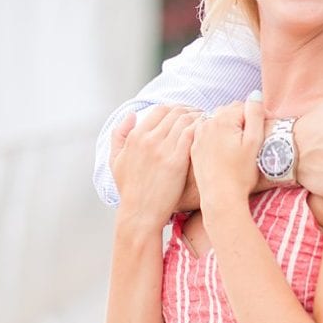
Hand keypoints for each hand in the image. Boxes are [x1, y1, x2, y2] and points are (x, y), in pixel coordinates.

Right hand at [112, 105, 199, 232]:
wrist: (140, 214)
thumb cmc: (129, 191)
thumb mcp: (115, 161)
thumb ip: (119, 135)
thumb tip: (131, 114)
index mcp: (135, 137)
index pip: (160, 109)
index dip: (175, 108)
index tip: (185, 113)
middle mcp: (148, 139)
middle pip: (176, 112)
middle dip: (191, 110)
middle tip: (200, 116)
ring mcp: (162, 149)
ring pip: (186, 120)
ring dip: (199, 118)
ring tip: (207, 123)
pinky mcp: (176, 160)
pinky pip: (192, 134)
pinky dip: (201, 129)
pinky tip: (207, 134)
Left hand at [191, 93, 265, 215]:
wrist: (220, 198)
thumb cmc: (241, 173)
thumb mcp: (254, 142)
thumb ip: (255, 115)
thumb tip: (255, 94)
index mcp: (222, 119)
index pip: (243, 107)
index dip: (256, 117)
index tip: (264, 130)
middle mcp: (206, 124)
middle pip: (228, 113)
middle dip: (240, 120)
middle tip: (252, 138)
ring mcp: (197, 136)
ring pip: (216, 122)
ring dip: (227, 128)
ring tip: (239, 145)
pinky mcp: (194, 149)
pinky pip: (206, 134)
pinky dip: (215, 137)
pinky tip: (224, 151)